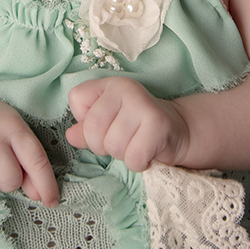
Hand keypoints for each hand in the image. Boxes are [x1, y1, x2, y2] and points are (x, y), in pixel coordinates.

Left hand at [65, 77, 189, 171]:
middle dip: (103, 146)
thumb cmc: (136, 128)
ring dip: (123, 155)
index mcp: (108, 84)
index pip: (76, 100)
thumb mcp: (108, 124)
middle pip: (92, 129)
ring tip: (136, 145)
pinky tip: (148, 153)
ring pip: (113, 146)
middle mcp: (124, 88)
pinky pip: (133, 157)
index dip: (84, 121)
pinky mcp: (157, 124)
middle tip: (122, 141)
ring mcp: (142, 104)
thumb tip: (71, 136)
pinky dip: (139, 163)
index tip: (104, 125)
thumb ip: (85, 129)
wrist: (178, 130)